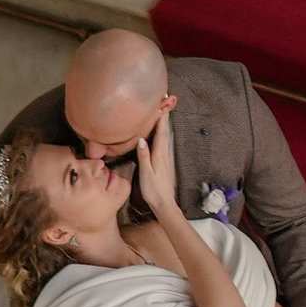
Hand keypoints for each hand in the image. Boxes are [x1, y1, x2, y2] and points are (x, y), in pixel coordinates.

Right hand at [133, 99, 177, 230]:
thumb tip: (141, 139)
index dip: (161, 117)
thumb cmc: (154, 190)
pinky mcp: (163, 162)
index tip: (161, 104)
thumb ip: (144, 156)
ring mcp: (164, 158)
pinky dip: (160, 134)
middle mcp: (163, 154)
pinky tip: (158, 134)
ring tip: (160, 113)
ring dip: (162, 124)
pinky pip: (162, 143)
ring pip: (163, 137)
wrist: (164, 203)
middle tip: (163, 102)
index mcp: (159, 154)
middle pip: (164, 131)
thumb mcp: (146, 173)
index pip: (160, 132)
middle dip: (163, 117)